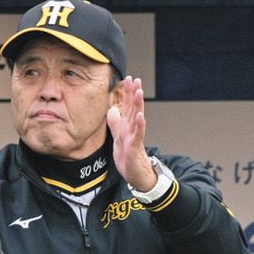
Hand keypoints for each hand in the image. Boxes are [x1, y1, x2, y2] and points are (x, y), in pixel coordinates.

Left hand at [106, 76, 154, 190]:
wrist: (136, 175)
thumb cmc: (129, 157)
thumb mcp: (119, 138)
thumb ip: (116, 124)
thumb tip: (112, 110)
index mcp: (128, 126)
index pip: (128, 106)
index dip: (128, 93)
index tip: (128, 78)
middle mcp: (133, 129)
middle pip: (134, 108)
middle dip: (134, 93)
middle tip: (136, 79)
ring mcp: (135, 137)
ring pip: (137, 118)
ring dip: (138, 105)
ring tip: (139, 92)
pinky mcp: (135, 147)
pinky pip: (138, 135)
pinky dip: (140, 125)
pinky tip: (141, 116)